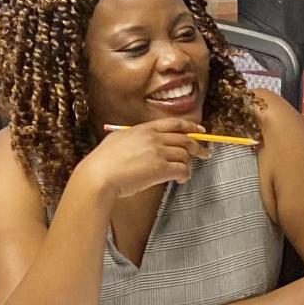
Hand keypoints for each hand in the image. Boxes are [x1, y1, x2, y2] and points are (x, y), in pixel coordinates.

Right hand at [77, 118, 199, 199]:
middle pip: (185, 139)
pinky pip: (182, 170)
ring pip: (185, 155)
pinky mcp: (161, 169)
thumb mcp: (117, 140)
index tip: (200, 131)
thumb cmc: (103, 162)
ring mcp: (158, 152)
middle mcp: (153, 138)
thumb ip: (132, 138)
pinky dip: (185, 175)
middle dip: (198, 147)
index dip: (190, 127)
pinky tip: (180, 180)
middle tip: (204, 153)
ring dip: (188, 165)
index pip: (174, 124)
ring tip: (184, 173)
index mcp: (144, 129)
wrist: (99, 176)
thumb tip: (139, 141)